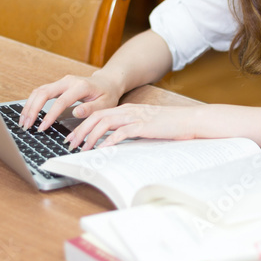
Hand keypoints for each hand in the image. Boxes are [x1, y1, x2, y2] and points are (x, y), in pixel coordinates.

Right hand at [19, 72, 123, 130]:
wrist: (107, 82)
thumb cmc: (107, 94)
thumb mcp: (106, 104)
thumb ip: (91, 109)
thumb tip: (76, 113)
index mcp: (81, 86)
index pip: (61, 101)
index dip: (50, 115)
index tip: (42, 127)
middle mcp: (68, 81)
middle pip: (44, 92)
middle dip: (33, 109)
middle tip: (26, 125)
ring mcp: (61, 82)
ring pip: (39, 90)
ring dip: (29, 106)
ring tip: (23, 121)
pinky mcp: (57, 85)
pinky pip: (41, 92)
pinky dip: (32, 102)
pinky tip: (28, 113)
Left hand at [64, 103, 196, 150]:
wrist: (190, 120)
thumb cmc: (170, 126)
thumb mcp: (145, 126)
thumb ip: (130, 131)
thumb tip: (114, 143)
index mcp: (127, 110)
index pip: (99, 115)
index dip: (83, 126)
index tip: (73, 137)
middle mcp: (129, 111)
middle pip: (97, 117)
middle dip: (81, 130)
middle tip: (70, 143)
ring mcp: (136, 117)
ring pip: (105, 123)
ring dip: (91, 136)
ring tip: (83, 148)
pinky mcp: (144, 126)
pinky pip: (122, 132)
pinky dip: (109, 140)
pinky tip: (102, 150)